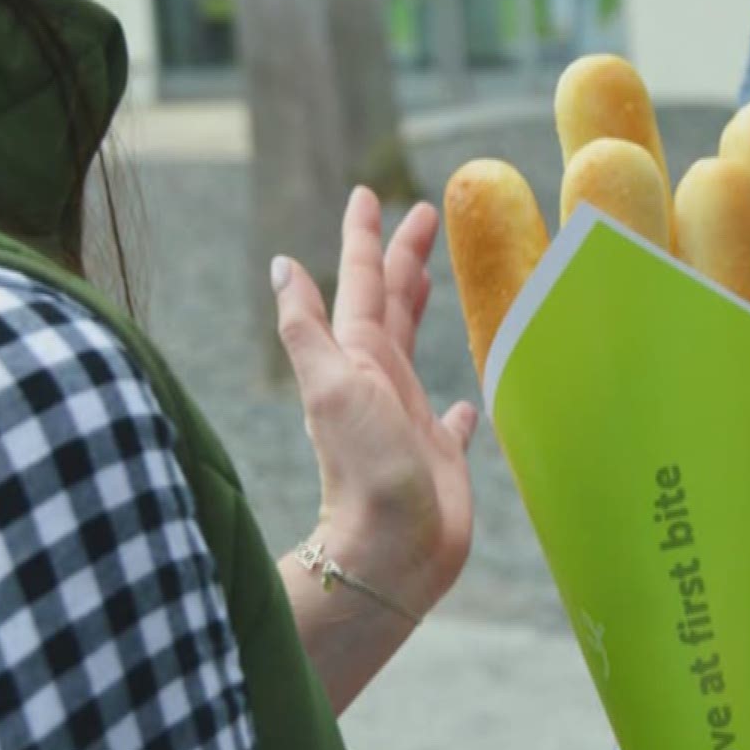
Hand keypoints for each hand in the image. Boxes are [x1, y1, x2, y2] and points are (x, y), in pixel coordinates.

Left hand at [272, 188, 476, 710]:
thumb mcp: (330, 388)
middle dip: (403, 258)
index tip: (371, 195)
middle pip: (391, 305)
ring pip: (416, 348)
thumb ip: (307, 329)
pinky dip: (459, 403)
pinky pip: (451, 420)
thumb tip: (282, 265)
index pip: (360, 284)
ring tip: (435, 278)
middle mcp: (381, 382)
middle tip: (425, 214)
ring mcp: (409, 418)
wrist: (389, 554)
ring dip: (423, 311)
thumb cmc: (363, 472)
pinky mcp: (439, 456)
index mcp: (358, 359)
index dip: (364, 239)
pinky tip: (466, 397)